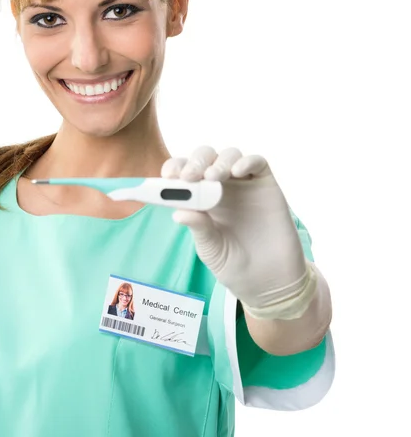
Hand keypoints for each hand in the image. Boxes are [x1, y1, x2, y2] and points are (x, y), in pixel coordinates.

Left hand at [161, 146, 314, 318]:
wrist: (269, 281)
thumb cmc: (234, 264)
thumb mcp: (210, 249)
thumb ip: (199, 228)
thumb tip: (178, 213)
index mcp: (200, 198)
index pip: (184, 173)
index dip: (175, 168)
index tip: (167, 175)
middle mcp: (221, 186)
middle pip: (206, 158)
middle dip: (195, 162)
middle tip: (189, 176)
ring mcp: (244, 184)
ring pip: (230, 155)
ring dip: (219, 161)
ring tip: (213, 177)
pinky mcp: (266, 185)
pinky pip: (258, 162)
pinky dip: (247, 161)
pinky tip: (237, 172)